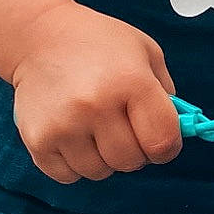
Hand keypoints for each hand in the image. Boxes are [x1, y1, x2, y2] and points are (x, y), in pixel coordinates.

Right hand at [11, 2, 182, 182]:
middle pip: (130, 161)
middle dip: (134, 151)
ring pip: (99, 172)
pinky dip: (74, 164)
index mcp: (131, 82)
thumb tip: (176, 135)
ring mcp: (64, 124)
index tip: (159, 140)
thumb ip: (167, 95)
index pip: (162, 142)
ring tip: (94, 128)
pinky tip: (72, 135)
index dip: (166, 147)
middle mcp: (96, 105)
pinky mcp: (37, 139)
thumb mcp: (146, 54)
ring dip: (102, 158)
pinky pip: (68, 176)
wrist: (39, 37)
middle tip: (123, 129)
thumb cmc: (99, 45)